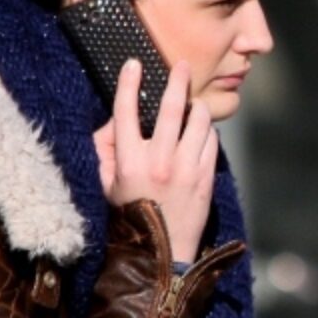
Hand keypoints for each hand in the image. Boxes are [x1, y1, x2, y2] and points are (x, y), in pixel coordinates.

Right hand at [93, 59, 217, 264]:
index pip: (126, 113)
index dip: (129, 84)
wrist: (161, 252)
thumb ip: (106, 153)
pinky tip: (202, 132)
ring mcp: (186, 169)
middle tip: (181, 65)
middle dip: (177, 81)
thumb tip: (115, 123)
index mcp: (130, 162)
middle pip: (171, 109)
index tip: (134, 65)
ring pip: (198, 122)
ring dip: (196, 108)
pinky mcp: (205, 178)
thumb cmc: (130, 217)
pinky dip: (207, 132)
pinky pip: (210, 142)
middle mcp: (159, 162)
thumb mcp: (107, 186)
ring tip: (193, 104)